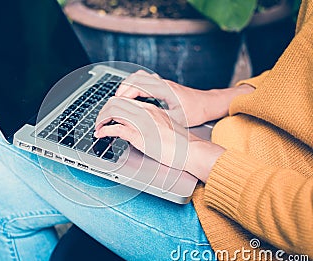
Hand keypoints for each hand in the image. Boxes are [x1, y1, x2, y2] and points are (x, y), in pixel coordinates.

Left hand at [95, 96, 189, 169]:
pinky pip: (116, 128)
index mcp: (150, 108)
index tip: (107, 114)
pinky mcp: (139, 135)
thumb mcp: (163, 125)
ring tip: (97, 128)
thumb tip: (137, 127)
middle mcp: (144, 111)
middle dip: (102, 111)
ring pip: (113, 111)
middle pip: (115, 102)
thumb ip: (150, 122)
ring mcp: (141, 122)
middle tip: (99, 121)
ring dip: (101, 119)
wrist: (191, 149)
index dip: (111, 106)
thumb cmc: (180, 142)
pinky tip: (101, 134)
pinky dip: (104, 130)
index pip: (124, 99)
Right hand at [116, 70, 254, 126]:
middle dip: (122, 89)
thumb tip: (146, 123)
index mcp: (165, 90)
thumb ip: (159, 118)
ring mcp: (163, 82)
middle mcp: (163, 83)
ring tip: (120, 98)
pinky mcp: (163, 84)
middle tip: (114, 102)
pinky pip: (144, 79)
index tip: (117, 103)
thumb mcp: (177, 119)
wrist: (208, 104)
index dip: (125, 94)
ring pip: (139, 76)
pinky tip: (132, 95)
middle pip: (135, 78)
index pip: (139, 86)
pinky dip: (134, 85)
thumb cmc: (196, 111)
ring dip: (127, 85)